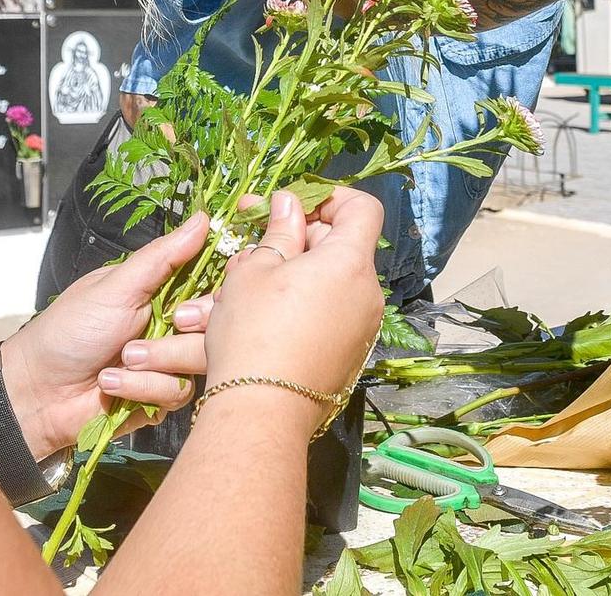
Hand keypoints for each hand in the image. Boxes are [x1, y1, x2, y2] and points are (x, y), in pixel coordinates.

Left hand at [0, 212, 213, 457]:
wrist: (37, 392)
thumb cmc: (68, 332)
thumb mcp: (116, 287)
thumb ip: (163, 256)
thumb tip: (202, 218)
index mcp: (161, 292)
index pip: (211, 284)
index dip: (217, 291)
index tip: (211, 294)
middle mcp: (170, 327)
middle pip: (213, 329)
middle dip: (182, 333)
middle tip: (161, 328)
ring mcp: (167, 364)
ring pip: (197, 364)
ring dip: (154, 364)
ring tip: (120, 361)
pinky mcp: (160, 398)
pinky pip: (176, 394)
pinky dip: (142, 389)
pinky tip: (112, 385)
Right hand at [201, 188, 384, 436]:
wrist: (262, 411)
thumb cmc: (254, 331)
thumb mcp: (255, 270)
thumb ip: (278, 232)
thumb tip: (289, 205)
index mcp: (350, 263)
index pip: (362, 208)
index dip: (330, 199)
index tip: (293, 206)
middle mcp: (367, 293)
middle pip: (341, 246)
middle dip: (297, 238)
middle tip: (250, 238)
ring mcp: (362, 328)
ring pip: (328, 282)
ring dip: (292, 273)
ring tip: (244, 283)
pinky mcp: (349, 355)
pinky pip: (329, 313)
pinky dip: (301, 304)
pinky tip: (261, 314)